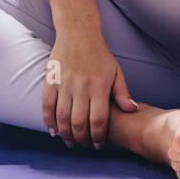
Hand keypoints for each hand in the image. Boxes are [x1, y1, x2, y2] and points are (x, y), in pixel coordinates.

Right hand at [42, 30, 138, 148]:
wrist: (78, 33)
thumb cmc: (100, 55)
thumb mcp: (117, 72)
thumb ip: (123, 93)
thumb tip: (132, 110)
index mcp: (99, 86)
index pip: (98, 120)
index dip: (97, 136)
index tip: (97, 145)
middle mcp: (81, 87)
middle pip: (79, 122)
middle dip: (81, 139)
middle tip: (83, 145)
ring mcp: (64, 84)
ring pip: (62, 117)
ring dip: (65, 134)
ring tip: (69, 141)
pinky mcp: (50, 81)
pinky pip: (47, 105)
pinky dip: (48, 121)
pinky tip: (53, 130)